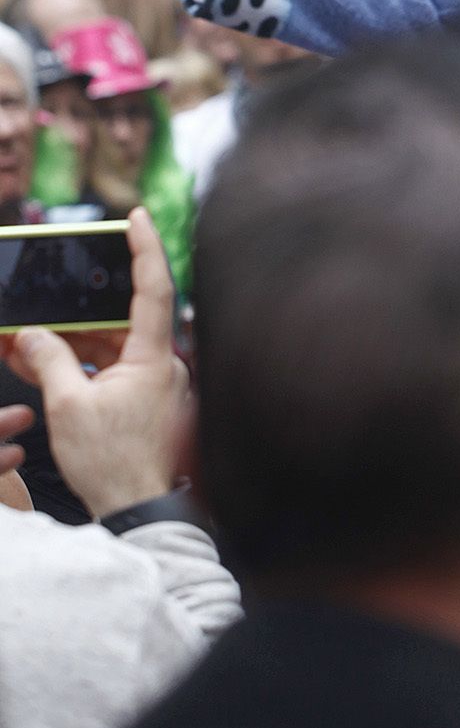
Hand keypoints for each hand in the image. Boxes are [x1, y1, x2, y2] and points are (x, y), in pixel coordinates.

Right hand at [4, 208, 185, 518]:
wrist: (136, 512)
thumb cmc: (111, 463)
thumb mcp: (69, 408)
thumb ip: (50, 362)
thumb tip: (31, 334)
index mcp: (153, 357)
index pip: (155, 288)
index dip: (146, 247)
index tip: (136, 215)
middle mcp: (161, 363)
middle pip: (124, 317)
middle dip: (83, 305)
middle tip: (54, 287)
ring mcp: (153, 383)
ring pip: (112, 344)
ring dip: (73, 338)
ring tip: (29, 333)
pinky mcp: (142, 400)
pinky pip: (110, 368)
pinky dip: (81, 363)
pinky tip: (45, 361)